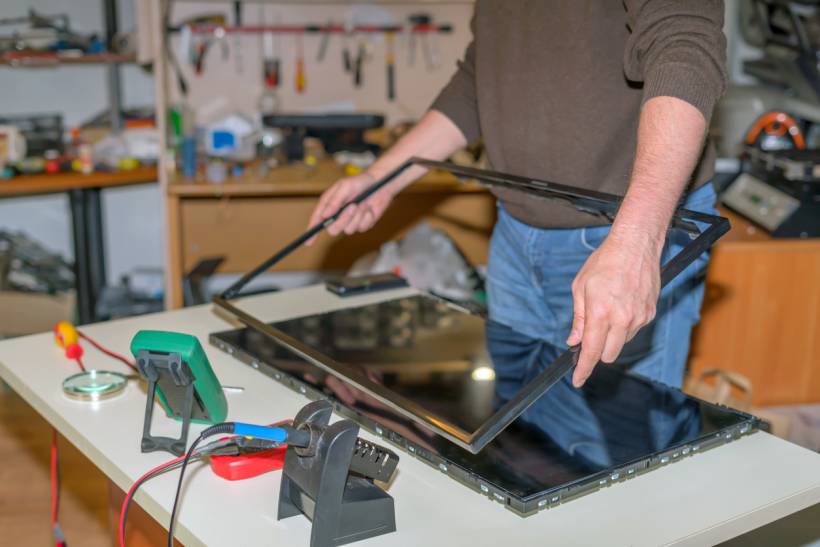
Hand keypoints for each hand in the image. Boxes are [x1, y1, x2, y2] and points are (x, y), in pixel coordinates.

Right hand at [306, 171, 393, 244]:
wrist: (379, 184)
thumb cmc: (360, 182)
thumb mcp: (345, 186)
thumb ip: (335, 200)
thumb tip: (324, 215)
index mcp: (329, 205)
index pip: (317, 220)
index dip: (312, 232)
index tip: (309, 242)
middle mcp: (338, 215)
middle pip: (333, 229)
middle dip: (343, 220)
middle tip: (353, 206)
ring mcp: (350, 221)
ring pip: (348, 230)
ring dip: (357, 217)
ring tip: (362, 204)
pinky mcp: (362, 223)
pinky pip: (361, 228)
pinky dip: (366, 218)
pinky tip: (369, 209)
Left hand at [566, 232, 660, 386]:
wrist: (635, 245)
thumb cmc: (604, 262)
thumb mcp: (580, 287)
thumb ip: (578, 318)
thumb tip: (574, 340)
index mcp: (600, 313)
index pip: (590, 352)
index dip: (583, 369)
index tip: (577, 380)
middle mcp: (622, 319)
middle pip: (608, 355)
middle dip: (596, 352)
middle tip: (588, 336)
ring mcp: (639, 318)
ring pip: (622, 344)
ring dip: (611, 338)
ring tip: (607, 310)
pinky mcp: (650, 313)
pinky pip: (634, 331)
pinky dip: (624, 326)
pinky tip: (620, 306)